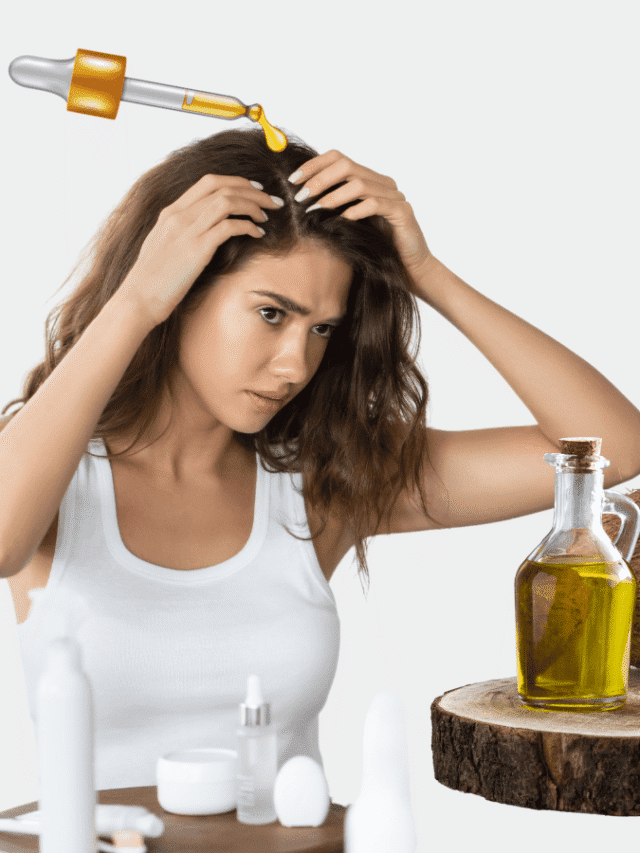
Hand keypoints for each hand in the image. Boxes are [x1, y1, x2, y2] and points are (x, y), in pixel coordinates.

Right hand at [118, 174, 281, 327]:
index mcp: (171, 211)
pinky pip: (230, 227)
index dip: (236, 181)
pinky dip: (248, 226)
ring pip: (228, 201)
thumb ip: (181, 231)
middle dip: (252, 190)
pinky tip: (257, 234)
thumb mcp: (163, 244)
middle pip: (223, 187)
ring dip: (253, 205)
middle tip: (271, 200)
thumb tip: (203, 229)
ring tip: (266, 216)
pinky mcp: (197, 249)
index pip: (208, 182)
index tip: (254, 189)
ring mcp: (188, 230)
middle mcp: (179, 215)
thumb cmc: (152, 279)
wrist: (138, 298)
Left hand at [288, 149, 434, 289]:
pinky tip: (341, 221)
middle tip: (301, 197)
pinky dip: (354, 211)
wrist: (407, 268)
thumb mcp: (348, 223)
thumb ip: (333, 207)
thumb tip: (300, 198)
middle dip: (319, 179)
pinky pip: (374, 204)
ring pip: (358, 184)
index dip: (314, 166)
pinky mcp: (402, 212)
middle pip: (346, 165)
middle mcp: (383, 183)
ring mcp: (394, 195)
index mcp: (370, 180)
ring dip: (332, 196)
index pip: (339, 159)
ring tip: (314, 210)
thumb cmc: (375, 247)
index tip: (293, 180)